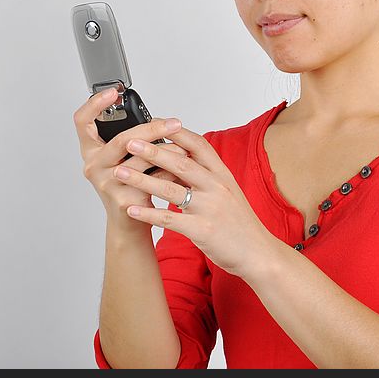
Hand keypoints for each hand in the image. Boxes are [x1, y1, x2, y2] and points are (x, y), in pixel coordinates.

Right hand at [73, 89, 189, 224]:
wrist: (129, 222)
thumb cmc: (128, 185)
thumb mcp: (123, 159)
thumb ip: (132, 140)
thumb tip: (161, 120)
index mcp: (91, 151)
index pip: (82, 121)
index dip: (94, 104)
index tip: (112, 92)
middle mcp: (94, 165)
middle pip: (122, 139)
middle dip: (152, 129)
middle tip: (174, 123)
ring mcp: (106, 183)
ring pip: (140, 159)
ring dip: (167, 151)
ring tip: (183, 148)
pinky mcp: (123, 199)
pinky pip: (151, 179)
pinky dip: (169, 172)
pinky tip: (180, 170)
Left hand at [112, 123, 276, 277]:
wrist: (258, 253)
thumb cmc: (240, 223)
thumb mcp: (227, 192)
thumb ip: (205, 176)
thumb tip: (178, 160)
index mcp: (223, 175)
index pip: (199, 146)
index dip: (176, 133)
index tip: (154, 123)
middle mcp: (217, 187)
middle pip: (181, 163)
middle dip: (152, 151)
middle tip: (129, 143)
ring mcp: (210, 209)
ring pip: (170, 189)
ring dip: (142, 179)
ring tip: (120, 172)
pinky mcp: (202, 230)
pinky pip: (169, 219)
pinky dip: (148, 213)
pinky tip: (131, 209)